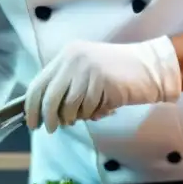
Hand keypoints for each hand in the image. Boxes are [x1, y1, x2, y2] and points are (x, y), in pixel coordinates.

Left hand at [24, 36, 181, 133]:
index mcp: (66, 55)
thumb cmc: (118, 73)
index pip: (38, 83)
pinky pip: (89, 108)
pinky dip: (94, 114)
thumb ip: (66, 86)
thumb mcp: (85, 72)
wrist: (150, 67)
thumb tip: (45, 112)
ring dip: (77, 116)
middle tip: (51, 129)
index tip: (32, 123)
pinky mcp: (102, 80)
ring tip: (89, 113)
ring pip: (70, 106)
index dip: (31, 107)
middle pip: (50, 97)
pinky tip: (103, 108)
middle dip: (49, 118)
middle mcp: (74, 58)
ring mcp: (88, 68)